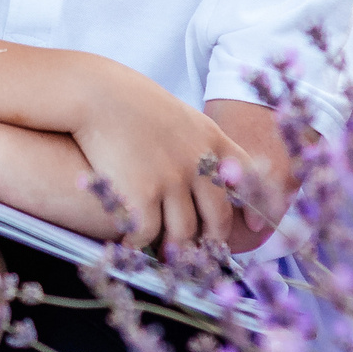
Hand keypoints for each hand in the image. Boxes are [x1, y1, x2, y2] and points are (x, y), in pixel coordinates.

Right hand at [66, 72, 246, 250]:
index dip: (256, 206)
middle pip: (219, 217)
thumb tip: (203, 173)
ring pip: (185, 233)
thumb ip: (195, 143)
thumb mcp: (177, 114)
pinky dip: (140, 245)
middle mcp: (198, 162)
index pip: (248, 179)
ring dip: (177, 251)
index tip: (257, 228)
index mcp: (211, 139)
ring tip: (167, 258)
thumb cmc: (129, 101)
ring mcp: (172, 180)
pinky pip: (149, 234)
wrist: (95, 94)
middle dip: (211, 241)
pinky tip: (132, 247)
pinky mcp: (143, 194)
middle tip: (201, 254)